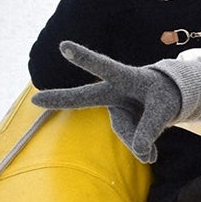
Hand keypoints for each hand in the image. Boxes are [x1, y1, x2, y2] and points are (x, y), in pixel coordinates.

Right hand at [32, 42, 200, 162]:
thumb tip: (141, 155)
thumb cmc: (164, 94)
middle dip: (61, 98)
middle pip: (86, 97)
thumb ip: (152, 128)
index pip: (105, 67)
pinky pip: (133, 143)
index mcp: (126, 77)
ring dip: (147, 138)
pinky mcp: (118, 124)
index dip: (85, 58)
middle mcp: (113, 92)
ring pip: (129, 134)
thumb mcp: (165, 108)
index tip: (63, 46)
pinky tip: (152, 150)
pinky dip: (147, 148)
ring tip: (157, 127)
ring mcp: (114, 109)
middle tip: (34, 99)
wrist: (166, 98)